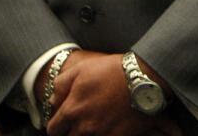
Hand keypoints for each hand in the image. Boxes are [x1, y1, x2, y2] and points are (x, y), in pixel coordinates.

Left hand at [47, 52, 180, 135]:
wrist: (144, 77)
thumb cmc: (113, 70)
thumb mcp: (82, 68)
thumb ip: (61, 84)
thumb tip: (52, 100)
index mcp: (72, 109)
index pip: (53, 129)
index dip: (57, 126)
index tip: (63, 123)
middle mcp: (83, 126)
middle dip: (71, 132)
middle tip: (81, 123)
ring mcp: (100, 133)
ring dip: (87, 134)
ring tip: (96, 125)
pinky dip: (103, 135)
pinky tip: (108, 127)